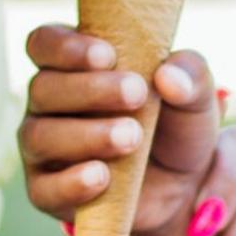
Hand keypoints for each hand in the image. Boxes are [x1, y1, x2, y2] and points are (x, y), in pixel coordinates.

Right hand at [19, 29, 235, 235]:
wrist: (183, 187)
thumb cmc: (177, 126)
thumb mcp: (195, 97)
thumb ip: (190, 76)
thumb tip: (168, 76)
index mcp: (74, 65)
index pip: (45, 43)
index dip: (66, 47)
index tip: (108, 56)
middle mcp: (49, 103)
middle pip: (43, 88)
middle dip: (90, 90)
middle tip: (137, 94)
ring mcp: (44, 148)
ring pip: (40, 136)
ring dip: (87, 134)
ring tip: (132, 137)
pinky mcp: (48, 192)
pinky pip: (42, 189)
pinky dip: (71, 182)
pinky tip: (102, 176)